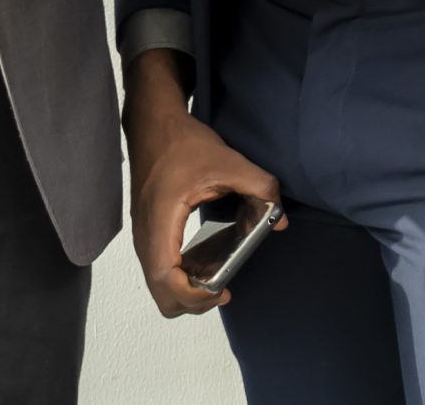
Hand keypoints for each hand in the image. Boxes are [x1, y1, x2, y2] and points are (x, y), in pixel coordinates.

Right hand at [123, 51, 283, 316]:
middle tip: (220, 289)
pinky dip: (179, 279)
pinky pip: (159, 270)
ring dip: (186, 292)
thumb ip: (260, 188)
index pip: (166, 278)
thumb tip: (282, 220)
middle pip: (160, 295)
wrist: (151, 121)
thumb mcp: (228, 161)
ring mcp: (143, 234)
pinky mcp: (147, 232)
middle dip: (192, 303)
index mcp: (161, 218)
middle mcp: (146, 233)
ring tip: (215, 280)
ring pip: (158, 286)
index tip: (223, 290)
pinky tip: (203, 265)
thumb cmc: (182, 141)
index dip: (195, 296)